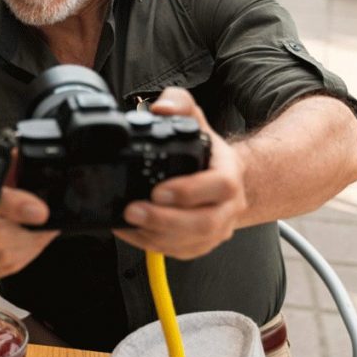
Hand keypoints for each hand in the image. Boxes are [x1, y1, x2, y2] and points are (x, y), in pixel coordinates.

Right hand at [0, 161, 58, 282]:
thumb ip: (7, 166)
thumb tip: (32, 164)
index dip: (12, 205)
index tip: (40, 211)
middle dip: (29, 231)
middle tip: (44, 220)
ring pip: (3, 257)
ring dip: (29, 245)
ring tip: (33, 229)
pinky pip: (2, 270)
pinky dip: (21, 257)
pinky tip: (20, 242)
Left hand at [113, 87, 247, 259]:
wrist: (225, 177)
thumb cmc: (206, 151)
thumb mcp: (195, 119)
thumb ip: (179, 104)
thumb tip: (161, 108)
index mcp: (229, 174)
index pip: (220, 186)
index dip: (189, 191)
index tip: (158, 190)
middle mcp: (228, 206)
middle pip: (204, 223)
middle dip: (165, 220)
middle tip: (134, 210)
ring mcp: (217, 229)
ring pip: (191, 242)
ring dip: (156, 236)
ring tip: (127, 221)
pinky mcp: (201, 244)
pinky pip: (179, 251)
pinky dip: (152, 245)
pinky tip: (130, 232)